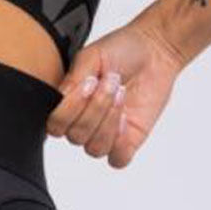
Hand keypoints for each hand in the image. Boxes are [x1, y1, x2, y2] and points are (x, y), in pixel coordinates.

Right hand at [46, 19, 185, 167]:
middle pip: (76, 137)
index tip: (88, 83)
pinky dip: (121, 143)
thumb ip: (71, 79)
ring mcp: (104, 136)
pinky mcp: (127, 143)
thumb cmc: (122, 51)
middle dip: (96, 108)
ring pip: (94, 148)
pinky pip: (117, 160)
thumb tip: (60, 99)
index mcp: (68, 108)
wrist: (155, 50)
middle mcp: (83, 125)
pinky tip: (127, 119)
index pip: (55, 126)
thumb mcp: (90, 57)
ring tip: (121, 94)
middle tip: (111, 82)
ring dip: (109, 120)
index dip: (70, 109)